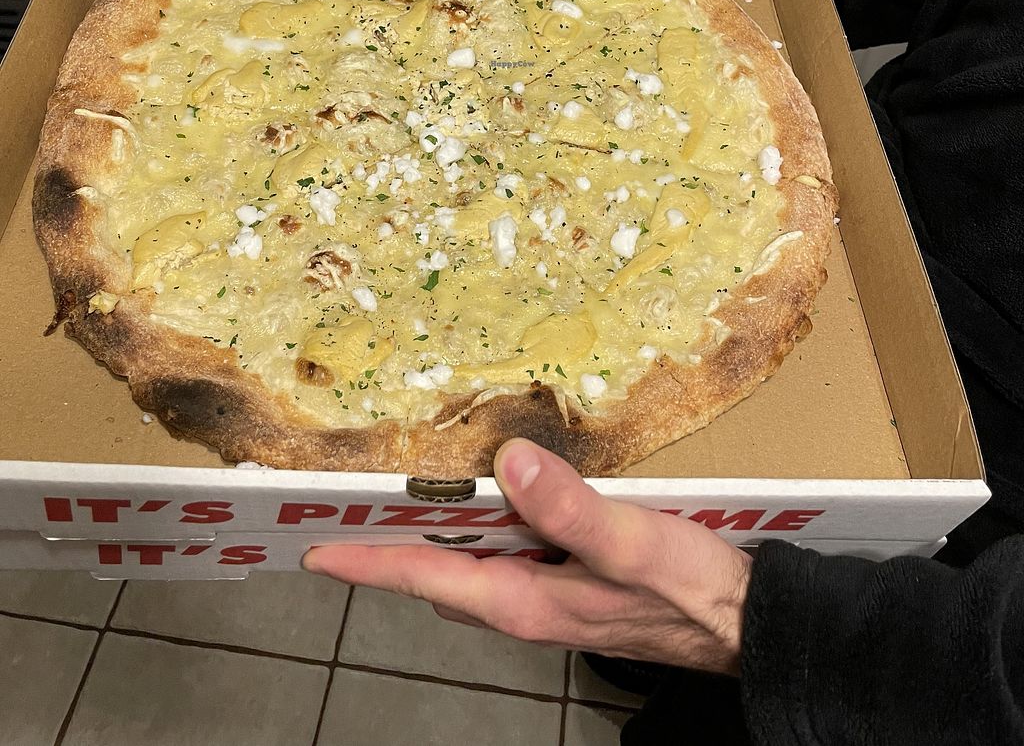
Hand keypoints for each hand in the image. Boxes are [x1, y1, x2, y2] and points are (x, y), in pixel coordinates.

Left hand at [303, 438, 750, 675]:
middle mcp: (523, 601)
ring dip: (435, 532)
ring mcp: (547, 592)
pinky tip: (494, 490)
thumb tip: (506, 461)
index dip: (369, 560)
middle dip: (390, 545)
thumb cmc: (691, 591)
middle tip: (347, 506)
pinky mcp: (571, 578)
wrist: (744, 621)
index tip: (316, 547)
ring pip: (470, 563)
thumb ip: (570, 509)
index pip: (425, 576)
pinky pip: (506, 551)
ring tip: (401, 490)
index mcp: (522, 599)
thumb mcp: (632, 544)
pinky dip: (482, 524)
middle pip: (437, 572)